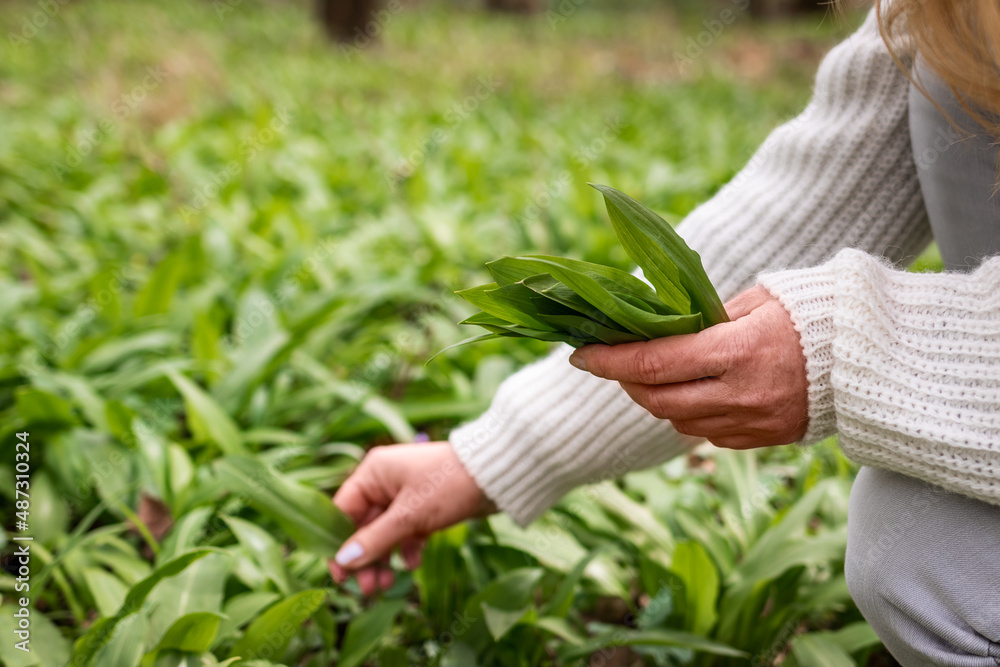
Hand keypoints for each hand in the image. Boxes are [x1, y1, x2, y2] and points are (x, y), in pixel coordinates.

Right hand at [329, 442, 496, 594]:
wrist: (496, 476)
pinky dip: (406, 548)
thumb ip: (375, 539)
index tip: (339, 575)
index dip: (338, 543)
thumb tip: (344, 561)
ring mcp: (405, 494)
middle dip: (366, 558)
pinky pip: (406, 531)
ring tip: (389, 585)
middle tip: (368, 590)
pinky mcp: (424, 506)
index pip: (343, 510)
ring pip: (384, 532)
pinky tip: (414, 563)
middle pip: (363, 525)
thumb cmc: (449, 485)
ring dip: (384, 558)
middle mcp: (385, 481)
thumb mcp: (410, 516)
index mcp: (374, 473)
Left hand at [568, 286, 807, 448]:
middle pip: (657, 399)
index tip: (581, 354)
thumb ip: (707, 317)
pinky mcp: (763, 440)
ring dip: (654, 399)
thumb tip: (661, 326)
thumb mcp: (758, 300)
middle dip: (626, 381)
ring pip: (677, 422)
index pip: (655, 362)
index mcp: (738, 350)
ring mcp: (753, 423)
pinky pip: (706, 434)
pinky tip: (691, 392)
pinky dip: (687, 415)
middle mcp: (741, 394)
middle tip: (613, 362)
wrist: (872, 359)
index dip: (610, 360)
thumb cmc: (813, 314)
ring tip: (652, 374)